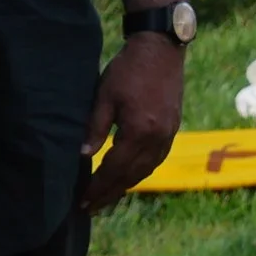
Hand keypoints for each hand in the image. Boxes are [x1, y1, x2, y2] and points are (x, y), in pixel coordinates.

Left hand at [79, 33, 184, 213]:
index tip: (82, 202)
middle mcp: (158, 137)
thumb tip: (84, 156)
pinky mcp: (173, 126)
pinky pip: (157, 158)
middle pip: (132, 175)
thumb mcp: (105, 96)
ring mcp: (169, 133)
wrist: (161, 48)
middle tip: (91, 208)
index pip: (115, 169)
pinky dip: (142, 171)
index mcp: (140, 131)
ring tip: (109, 197)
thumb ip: (95, 127)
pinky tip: (131, 175)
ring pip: (147, 169)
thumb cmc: (128, 69)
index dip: (98, 187)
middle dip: (110, 193)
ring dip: (126, 185)